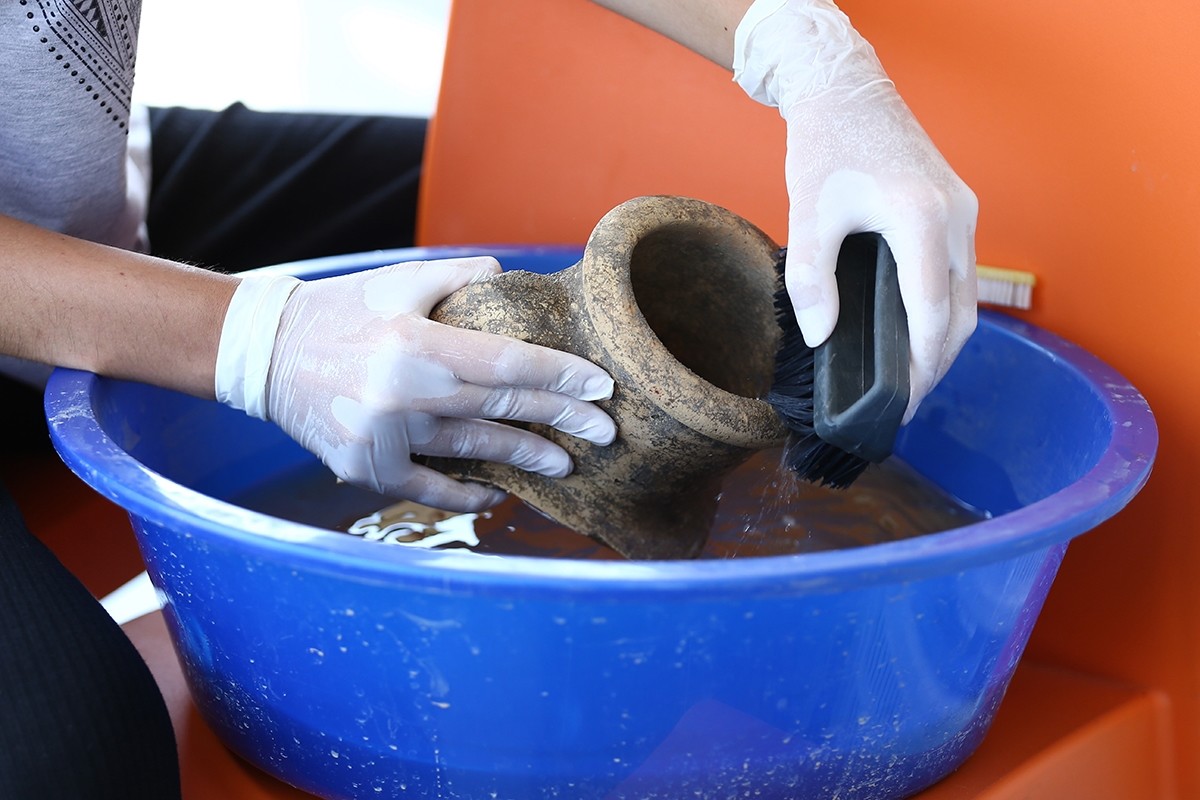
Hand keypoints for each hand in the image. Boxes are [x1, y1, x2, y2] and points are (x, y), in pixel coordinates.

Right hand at [215, 257, 616, 511]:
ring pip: (473, 450)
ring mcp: (384, 438)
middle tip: (605, 431)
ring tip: (564, 464)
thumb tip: (511, 279)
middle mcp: (404, 395)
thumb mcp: (398, 281)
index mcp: (416, 344)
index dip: (561, 377)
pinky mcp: (365, 468)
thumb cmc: (340, 311)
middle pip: (502, 410)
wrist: (264, 353)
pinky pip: (429, 488)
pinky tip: (497, 491)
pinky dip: (466, 492)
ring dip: (525, 458)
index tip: (601, 387)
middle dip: (562, 421)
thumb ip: (459, 277)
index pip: (508, 364)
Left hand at [734, 0, 977, 420]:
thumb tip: (820, 338)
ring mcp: (965, 212)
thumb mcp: (808, 214)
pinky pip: (961, 274)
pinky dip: (944, 310)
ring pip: (968, 297)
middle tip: (903, 401)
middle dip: (936, 364)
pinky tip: (915, 331)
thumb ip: (813, 280)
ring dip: (944, 340)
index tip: (901, 404)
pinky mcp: (960, 209)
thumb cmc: (827, 146)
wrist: (849, 91)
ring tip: (908, 376)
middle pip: (961, 314)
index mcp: (922, 218)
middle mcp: (958, 217)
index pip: (932, 313)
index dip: (920, 367)